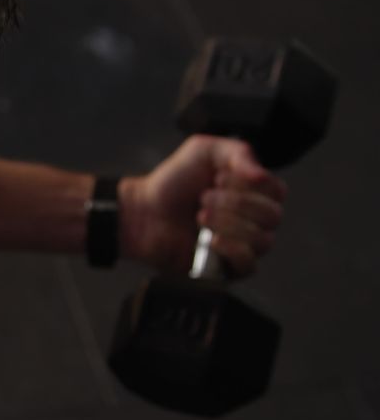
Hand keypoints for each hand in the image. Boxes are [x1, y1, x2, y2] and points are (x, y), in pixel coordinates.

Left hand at [120, 135, 287, 277]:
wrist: (142, 211)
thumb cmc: (172, 182)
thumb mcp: (204, 151)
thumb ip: (238, 153)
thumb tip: (262, 175)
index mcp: (252, 193)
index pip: (277, 192)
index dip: (251, 184)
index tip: (219, 177)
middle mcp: (252, 220)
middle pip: (272, 216)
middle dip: (236, 203)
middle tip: (203, 197)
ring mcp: (241, 245)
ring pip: (264, 240)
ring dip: (229, 223)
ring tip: (199, 215)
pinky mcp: (226, 268)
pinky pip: (249, 265)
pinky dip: (232, 249)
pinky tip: (210, 239)